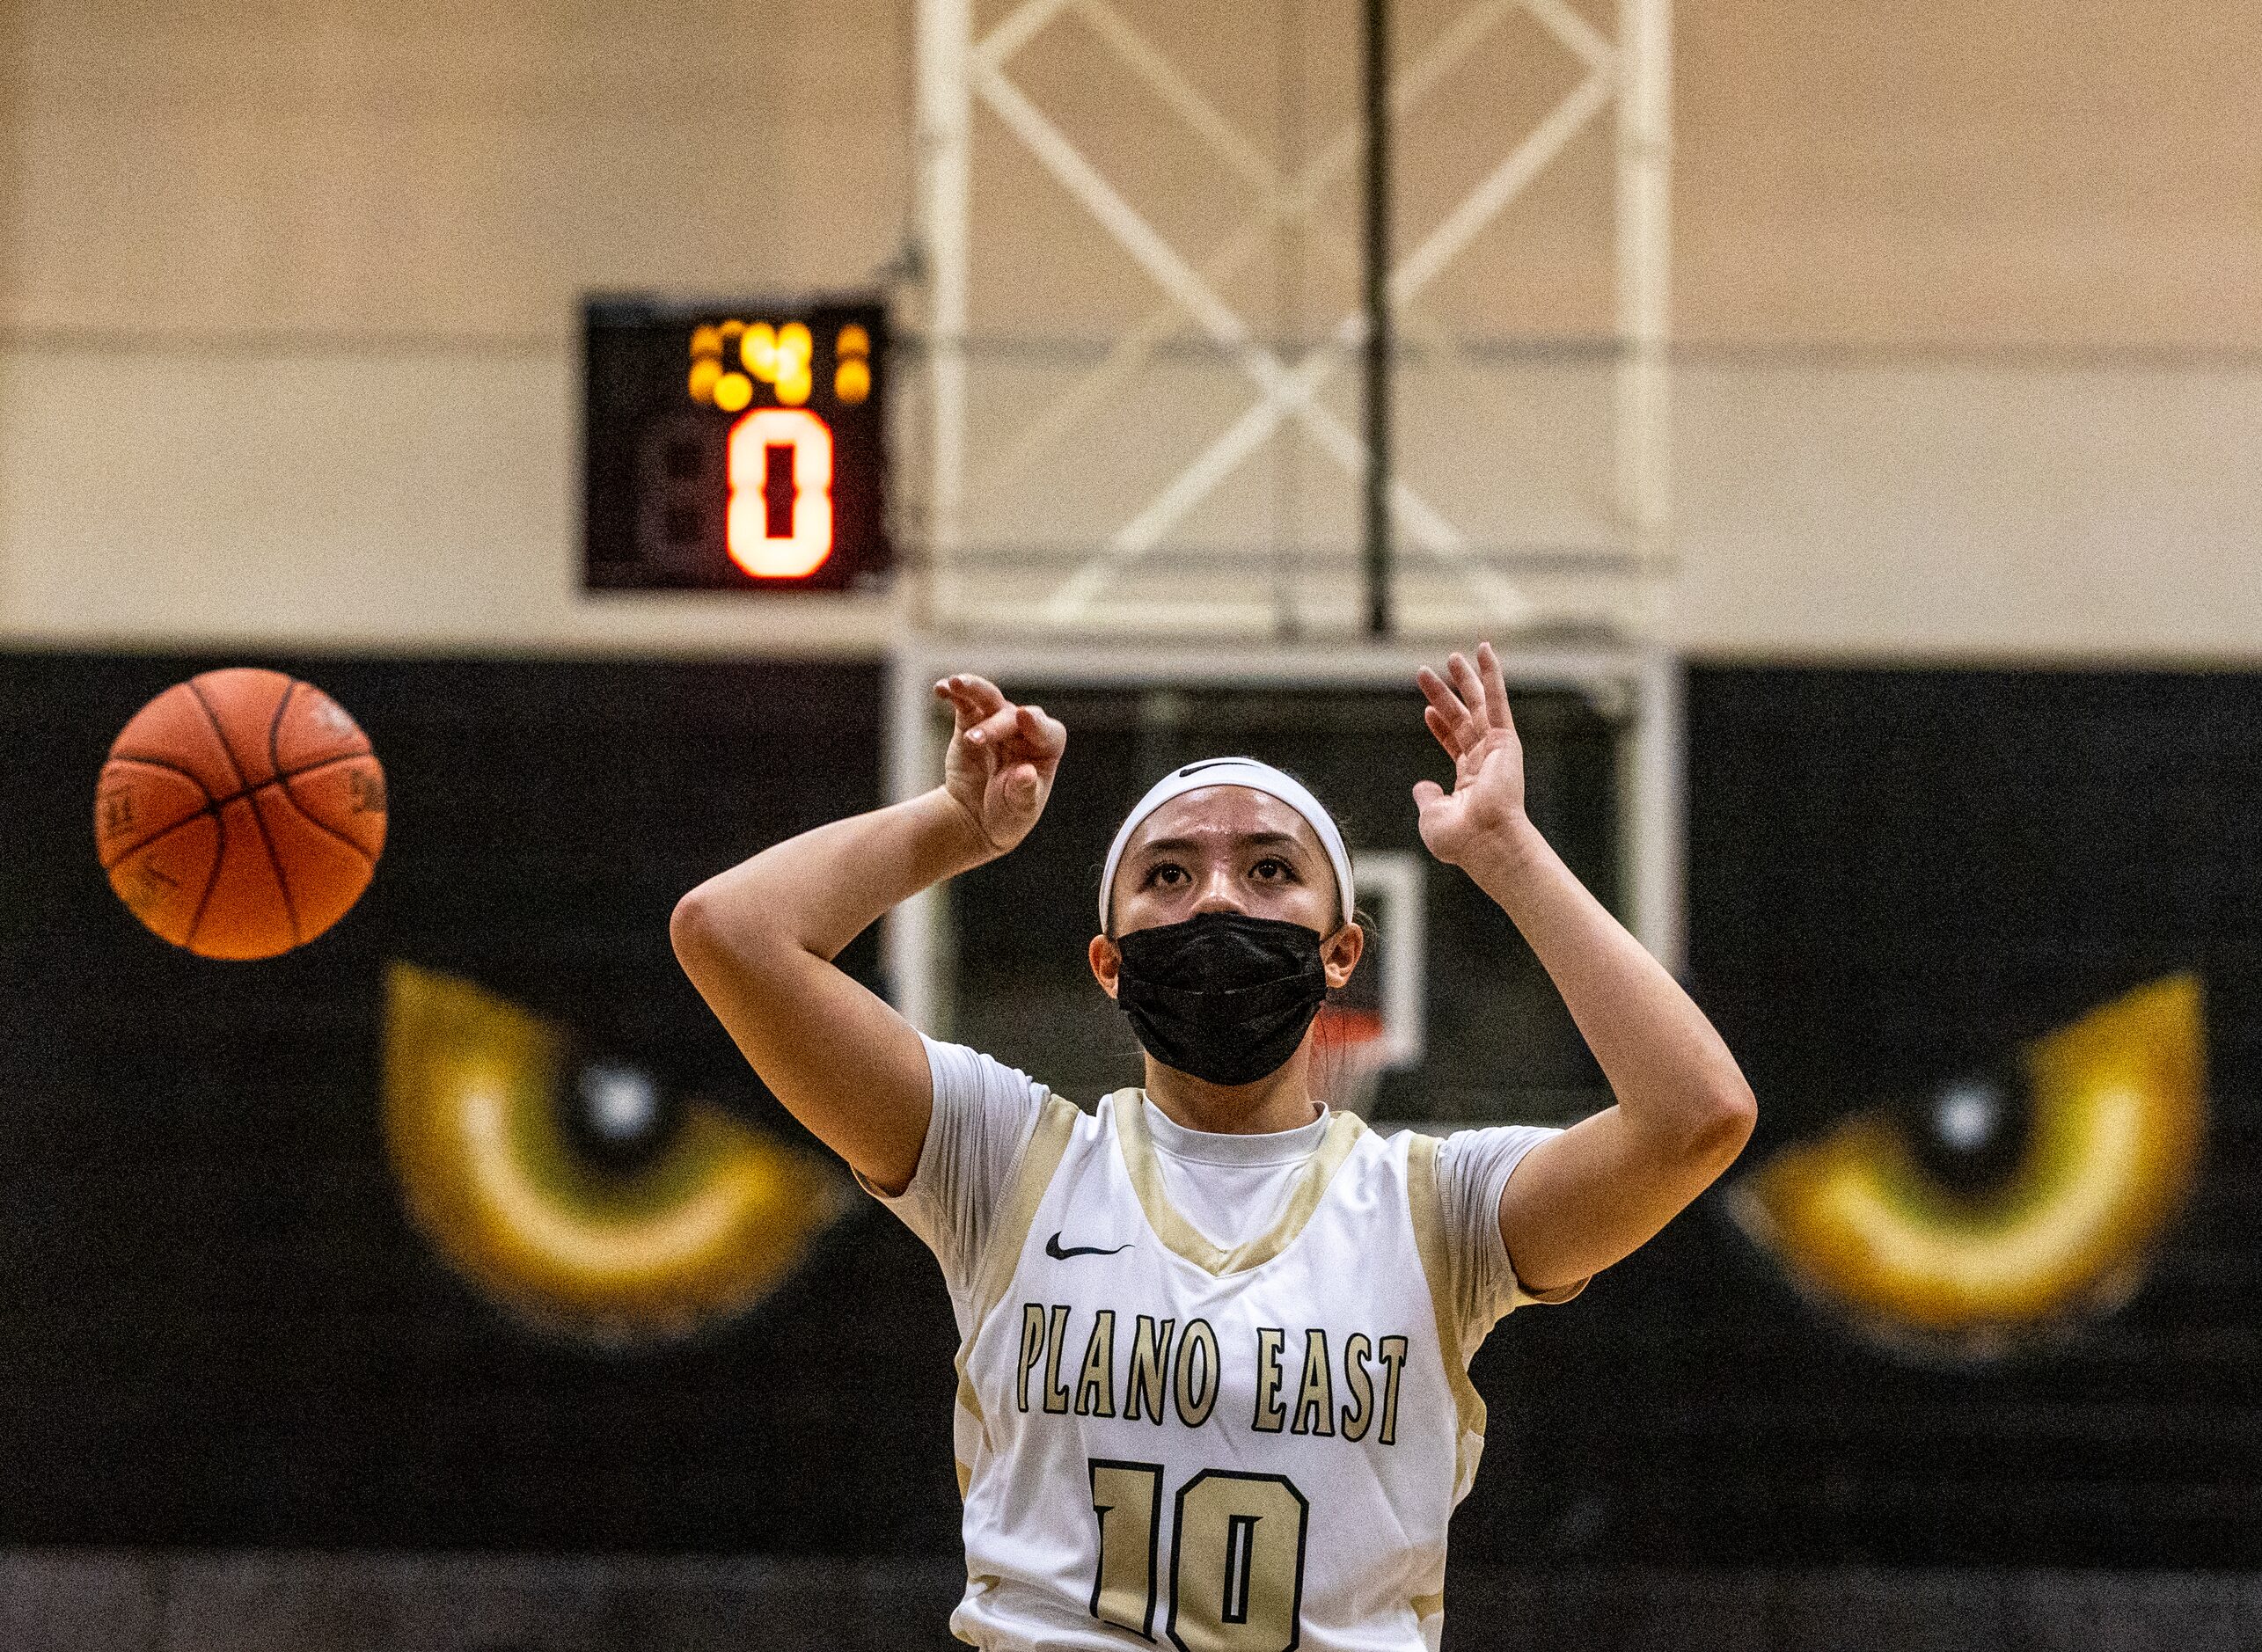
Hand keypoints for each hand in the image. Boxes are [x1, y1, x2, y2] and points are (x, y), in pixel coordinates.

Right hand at [934, 674, 1065, 856]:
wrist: (977, 817)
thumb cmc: (1008, 814)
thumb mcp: (1018, 810)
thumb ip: (1023, 792)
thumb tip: (1026, 773)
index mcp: (1045, 750)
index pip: (1047, 731)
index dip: (1037, 724)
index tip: (1024, 716)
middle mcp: (1023, 731)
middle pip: (1011, 716)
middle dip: (993, 726)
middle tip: (973, 740)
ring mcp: (996, 722)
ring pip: (989, 698)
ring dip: (973, 688)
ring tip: (955, 683)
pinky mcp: (970, 722)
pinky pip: (963, 702)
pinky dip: (953, 693)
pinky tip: (940, 688)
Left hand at [1412, 642, 1529, 869]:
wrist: (1485, 840)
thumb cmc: (1460, 838)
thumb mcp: (1432, 816)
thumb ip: (1428, 798)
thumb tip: (1422, 787)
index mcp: (1471, 780)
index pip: (1454, 744)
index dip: (1440, 726)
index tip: (1427, 711)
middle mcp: (1485, 761)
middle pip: (1462, 719)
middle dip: (1446, 695)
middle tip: (1427, 674)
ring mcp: (1496, 749)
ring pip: (1477, 705)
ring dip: (1466, 679)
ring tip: (1453, 656)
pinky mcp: (1505, 739)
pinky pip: (1497, 699)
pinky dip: (1492, 674)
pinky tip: (1484, 651)